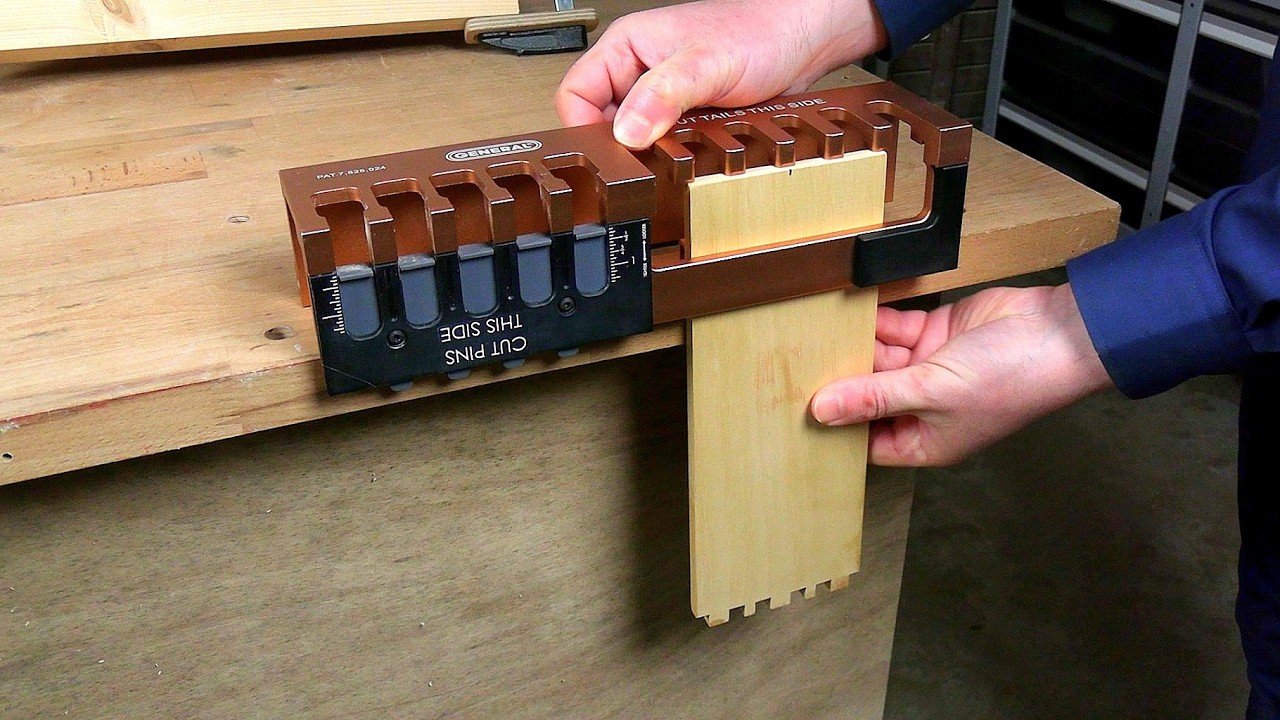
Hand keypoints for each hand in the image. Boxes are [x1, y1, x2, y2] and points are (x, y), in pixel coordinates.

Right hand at [554, 0, 888, 148]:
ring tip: (674, 155)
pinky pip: (663, 143)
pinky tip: (692, 153)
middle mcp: (638, 71)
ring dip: (650, 152)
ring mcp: (661, 95)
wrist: (805, 39)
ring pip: (634, 137)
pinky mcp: (684, 115)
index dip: (583, 129)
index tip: (607, 155)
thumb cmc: (761, 32)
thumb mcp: (707, 65)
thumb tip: (627, 132)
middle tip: (644, 162)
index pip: (575, 95)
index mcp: (625, 47)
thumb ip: (664, 96)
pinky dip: (673, 154)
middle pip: (602, 122)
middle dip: (620, 146)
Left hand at [810, 284, 1113, 466]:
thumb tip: (821, 412)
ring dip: (853, 348)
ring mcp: (928, 371)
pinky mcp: (934, 334)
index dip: (834, 429)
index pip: (865, 442)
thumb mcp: (932, 392)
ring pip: (876, 361)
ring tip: (810, 335)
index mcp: (925, 441)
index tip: (793, 413)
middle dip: (839, 382)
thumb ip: (874, 397)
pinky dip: (874, 323)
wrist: (1059, 331)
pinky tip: (843, 313)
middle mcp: (923, 409)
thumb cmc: (1009, 378)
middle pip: (866, 398)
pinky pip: (894, 330)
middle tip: (791, 366)